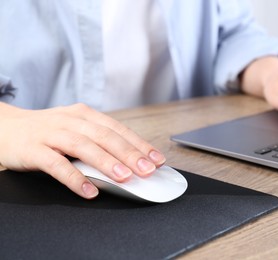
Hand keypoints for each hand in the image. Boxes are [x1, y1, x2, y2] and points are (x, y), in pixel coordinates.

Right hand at [0, 103, 165, 198]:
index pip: (118, 129)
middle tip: (148, 170)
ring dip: (107, 163)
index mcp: (85, 115)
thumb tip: (129, 163)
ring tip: (125, 178)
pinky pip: (56, 164)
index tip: (157, 159)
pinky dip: (74, 177)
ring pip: (84, 146)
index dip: (139, 144)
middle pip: (106, 136)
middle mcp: (71, 120)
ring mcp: (52, 133)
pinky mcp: (33, 149)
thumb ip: (97, 142)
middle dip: (130, 154)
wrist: (4, 126)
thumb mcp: (74, 130)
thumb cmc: (46, 131)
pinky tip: (89, 190)